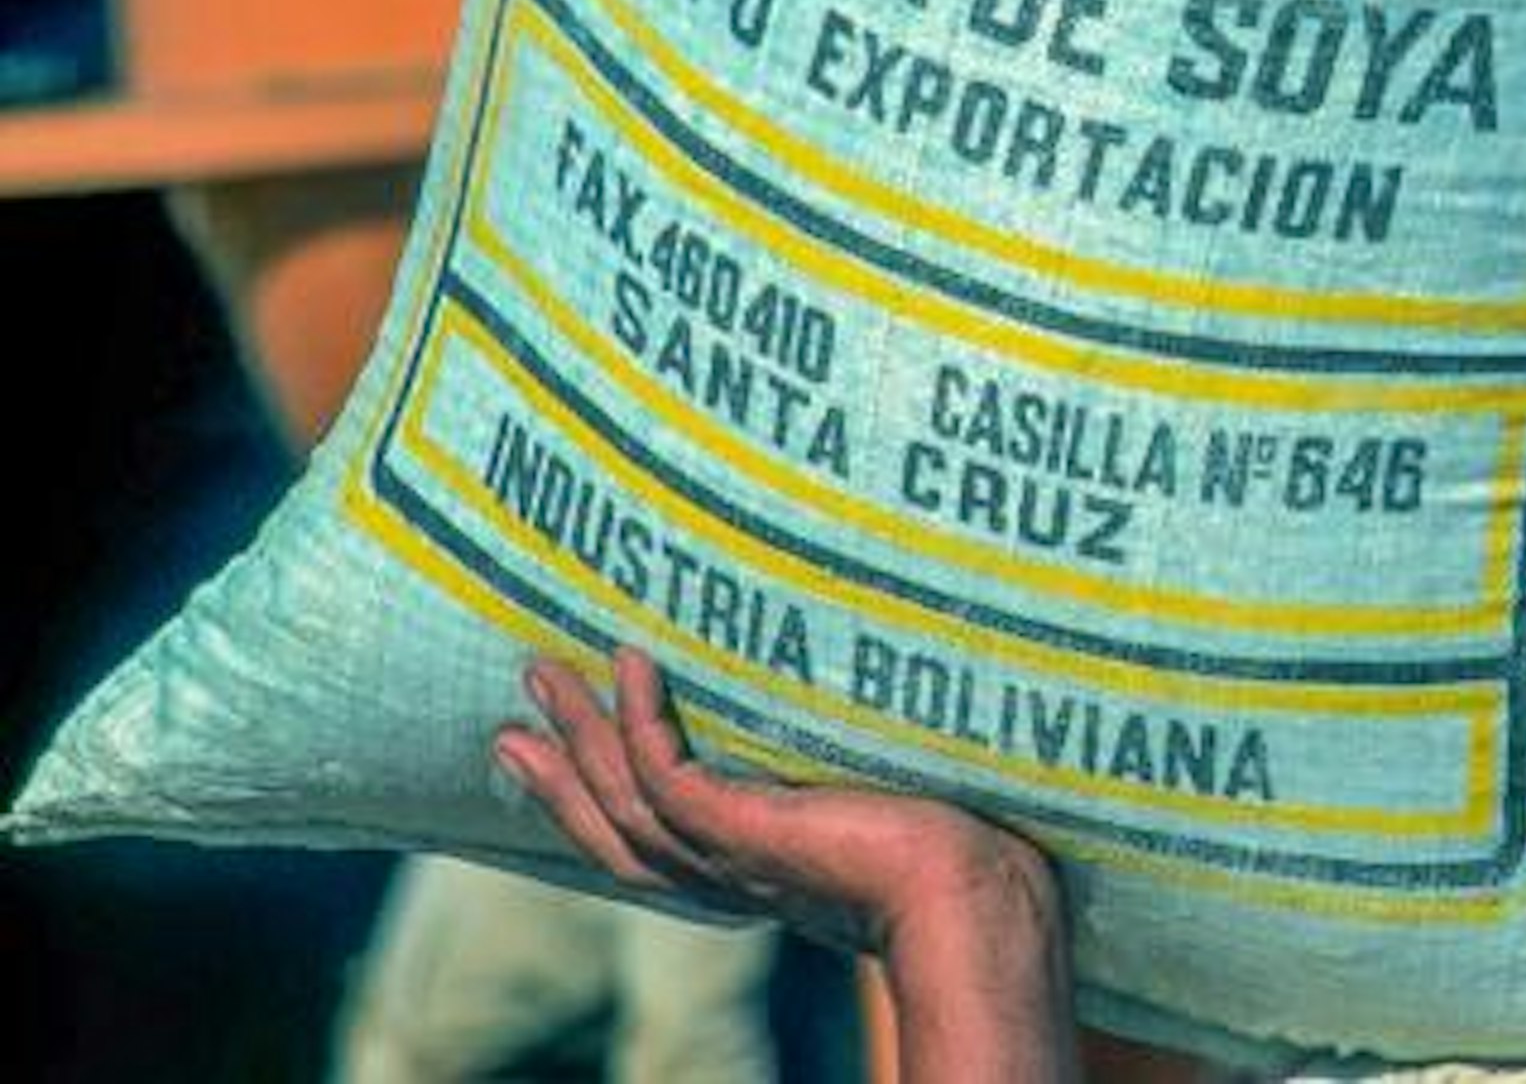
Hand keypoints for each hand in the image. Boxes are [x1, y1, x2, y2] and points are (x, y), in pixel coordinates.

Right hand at [498, 647, 1041, 955]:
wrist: (973, 891)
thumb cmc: (952, 847)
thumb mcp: (871, 810)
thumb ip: (832, 789)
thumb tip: (840, 717)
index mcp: (751, 870)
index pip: (651, 836)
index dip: (595, 793)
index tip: (555, 741)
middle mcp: (730, 873)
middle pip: (614, 822)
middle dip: (560, 765)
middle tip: (522, 696)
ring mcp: (732, 858)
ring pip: (625, 796)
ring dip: (579, 734)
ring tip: (543, 670)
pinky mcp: (748, 835)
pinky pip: (668, 777)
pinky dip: (642, 722)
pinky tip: (635, 663)